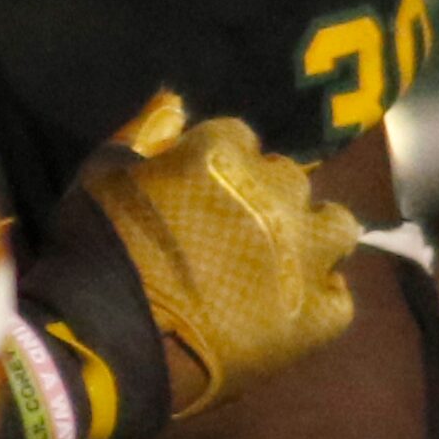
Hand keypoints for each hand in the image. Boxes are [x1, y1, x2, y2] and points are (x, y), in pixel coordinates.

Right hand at [79, 110, 361, 416]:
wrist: (110, 337)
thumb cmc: (99, 248)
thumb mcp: (102, 174)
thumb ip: (143, 132)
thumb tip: (175, 100)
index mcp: (222, 156)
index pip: (238, 135)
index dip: (218, 160)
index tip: (198, 185)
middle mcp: (273, 196)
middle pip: (289, 178)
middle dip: (266, 193)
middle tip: (234, 224)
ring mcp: (300, 257)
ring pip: (337, 226)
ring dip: (313, 234)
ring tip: (283, 256)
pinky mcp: (312, 317)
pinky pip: (339, 299)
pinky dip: (320, 297)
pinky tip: (292, 304)